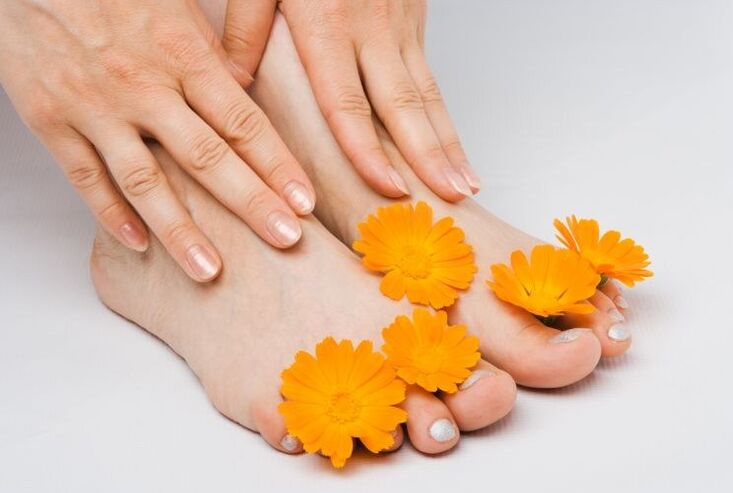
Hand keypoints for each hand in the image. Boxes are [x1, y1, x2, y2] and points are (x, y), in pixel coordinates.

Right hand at [0, 0, 315, 281]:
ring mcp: (96, 107)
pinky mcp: (50, 120)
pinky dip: (112, 216)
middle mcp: (144, 86)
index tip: (305, 203)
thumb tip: (246, 87)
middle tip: (286, 239)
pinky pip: (86, 178)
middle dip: (252, 204)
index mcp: (182, 54)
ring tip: (210, 271)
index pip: (243, 122)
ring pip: (145, 181)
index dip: (278, 166)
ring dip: (181, 231)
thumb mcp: (174, 3)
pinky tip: (141, 245)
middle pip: (208, 158)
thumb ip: (210, 51)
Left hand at [222, 0, 478, 201]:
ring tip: (466, 185)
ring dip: (449, 144)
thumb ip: (246, 28)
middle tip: (451, 200)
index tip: (389, 189)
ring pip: (429, 95)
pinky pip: (432, 78)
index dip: (369, 152)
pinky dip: (445, 117)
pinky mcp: (414, 19)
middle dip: (430, 159)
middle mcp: (372, 30)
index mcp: (328, 24)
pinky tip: (453, 146)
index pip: (349, 104)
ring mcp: (400, 25)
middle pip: (404, 107)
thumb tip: (233, 83)